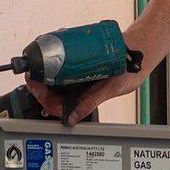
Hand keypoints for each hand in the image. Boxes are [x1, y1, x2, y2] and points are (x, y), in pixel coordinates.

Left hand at [24, 22, 158, 125]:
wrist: (138, 51)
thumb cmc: (129, 72)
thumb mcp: (109, 88)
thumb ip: (90, 102)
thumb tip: (71, 119)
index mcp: (84, 99)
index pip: (56, 104)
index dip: (41, 95)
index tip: (33, 83)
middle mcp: (80, 88)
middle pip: (52, 90)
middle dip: (40, 81)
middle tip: (31, 70)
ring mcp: (80, 76)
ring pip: (56, 77)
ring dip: (47, 69)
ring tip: (41, 58)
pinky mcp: (82, 63)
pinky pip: (66, 63)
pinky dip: (58, 57)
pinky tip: (54, 50)